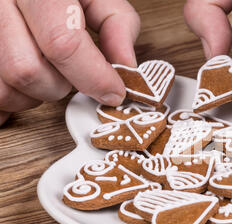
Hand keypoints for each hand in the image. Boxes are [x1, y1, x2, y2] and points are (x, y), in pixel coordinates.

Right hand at [0, 0, 140, 125]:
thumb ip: (116, 23)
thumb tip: (126, 66)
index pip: (61, 43)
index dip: (94, 77)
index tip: (113, 92)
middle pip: (28, 71)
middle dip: (60, 86)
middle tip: (72, 74)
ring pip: (5, 88)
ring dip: (34, 95)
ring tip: (47, 72)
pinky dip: (12, 99)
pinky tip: (26, 86)